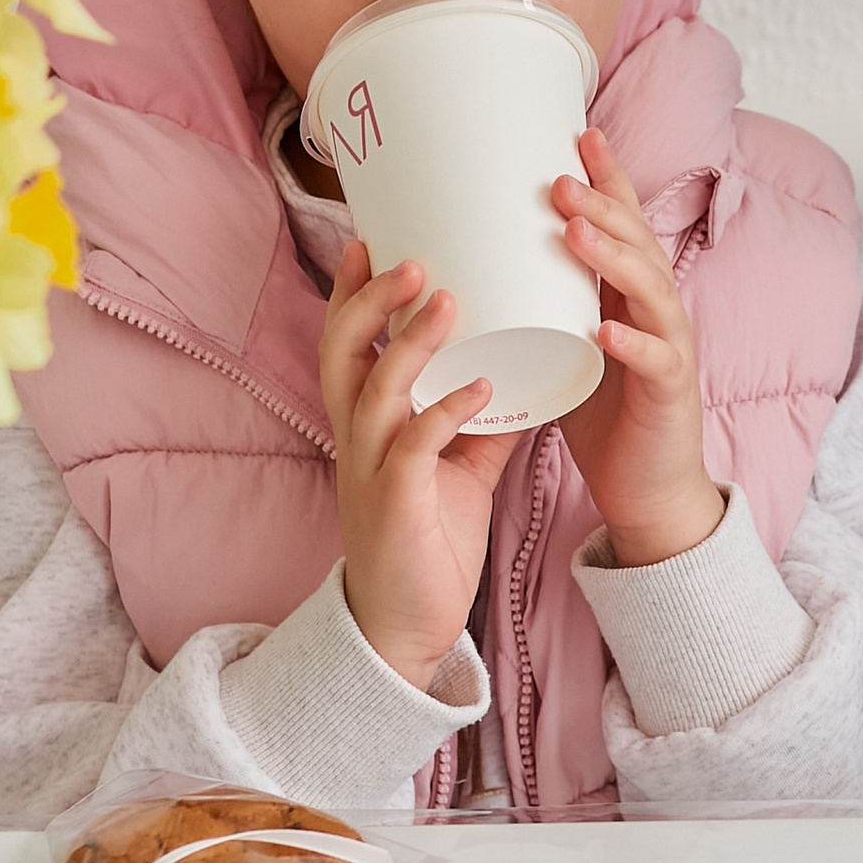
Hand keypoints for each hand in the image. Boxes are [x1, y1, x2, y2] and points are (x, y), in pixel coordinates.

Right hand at [323, 241, 518, 687]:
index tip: (370, 238)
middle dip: (371, 301)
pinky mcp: (396, 505)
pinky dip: (447, 413)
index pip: (348, 343)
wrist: (409, 624)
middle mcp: (359, 438)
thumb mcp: (458, 463)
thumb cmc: (429, 537)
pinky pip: (416, 449)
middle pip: (343, 352)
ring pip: (376, 391)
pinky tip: (483, 388)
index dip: (352, 293)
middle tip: (411, 255)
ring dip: (410, 343)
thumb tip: (518, 368)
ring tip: (448, 299)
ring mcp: (372, 470)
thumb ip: (480, 417)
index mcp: (368, 422)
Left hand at [549, 126, 725, 567]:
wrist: (649, 488)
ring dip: (615, 257)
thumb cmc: (604, 416)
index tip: (579, 134)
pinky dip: (632, 344)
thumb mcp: (565, 346)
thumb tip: (474, 264)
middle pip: (638, 242)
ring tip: (577, 231)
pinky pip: (654, 362)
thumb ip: (538, 305)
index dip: (608, 179)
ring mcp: (669, 348)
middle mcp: (656, 310)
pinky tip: (606, 331)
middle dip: (603, 205)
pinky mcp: (670, 393)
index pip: (624, 224)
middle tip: (560, 178)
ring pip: (650, 290)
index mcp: (630, 295)